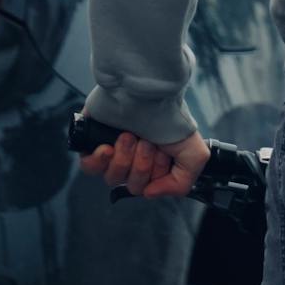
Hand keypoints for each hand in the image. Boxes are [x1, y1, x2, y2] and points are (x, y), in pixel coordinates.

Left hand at [76, 126, 210, 200]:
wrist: (142, 91)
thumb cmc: (166, 114)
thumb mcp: (194, 153)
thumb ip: (182, 183)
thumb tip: (151, 193)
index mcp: (156, 160)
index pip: (152, 188)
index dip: (156, 175)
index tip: (161, 153)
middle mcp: (135, 156)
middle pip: (133, 185)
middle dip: (140, 165)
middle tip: (145, 141)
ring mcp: (114, 150)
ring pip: (112, 178)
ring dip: (123, 158)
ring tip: (128, 136)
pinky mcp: (92, 143)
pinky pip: (90, 168)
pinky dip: (99, 161)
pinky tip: (108, 147)